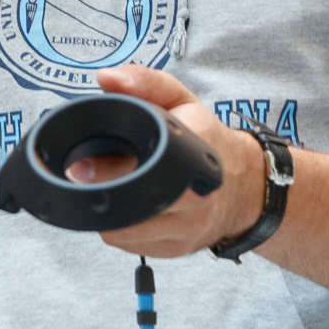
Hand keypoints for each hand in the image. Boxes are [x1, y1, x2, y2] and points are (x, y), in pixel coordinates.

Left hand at [67, 65, 265, 258]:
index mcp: (194, 154)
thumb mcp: (180, 100)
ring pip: (120, 231)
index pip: (139, 166)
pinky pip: (128, 245)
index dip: (104, 167)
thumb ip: (144, 81)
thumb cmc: (206, 140)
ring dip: (105, 211)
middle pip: (125, 204)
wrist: (245, 186)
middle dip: (99, 190)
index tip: (83, 161)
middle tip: (89, 172)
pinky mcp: (177, 250)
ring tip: (110, 187)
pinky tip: (126, 207)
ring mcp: (187, 229)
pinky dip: (119, 228)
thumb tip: (106, 79)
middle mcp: (195, 198)